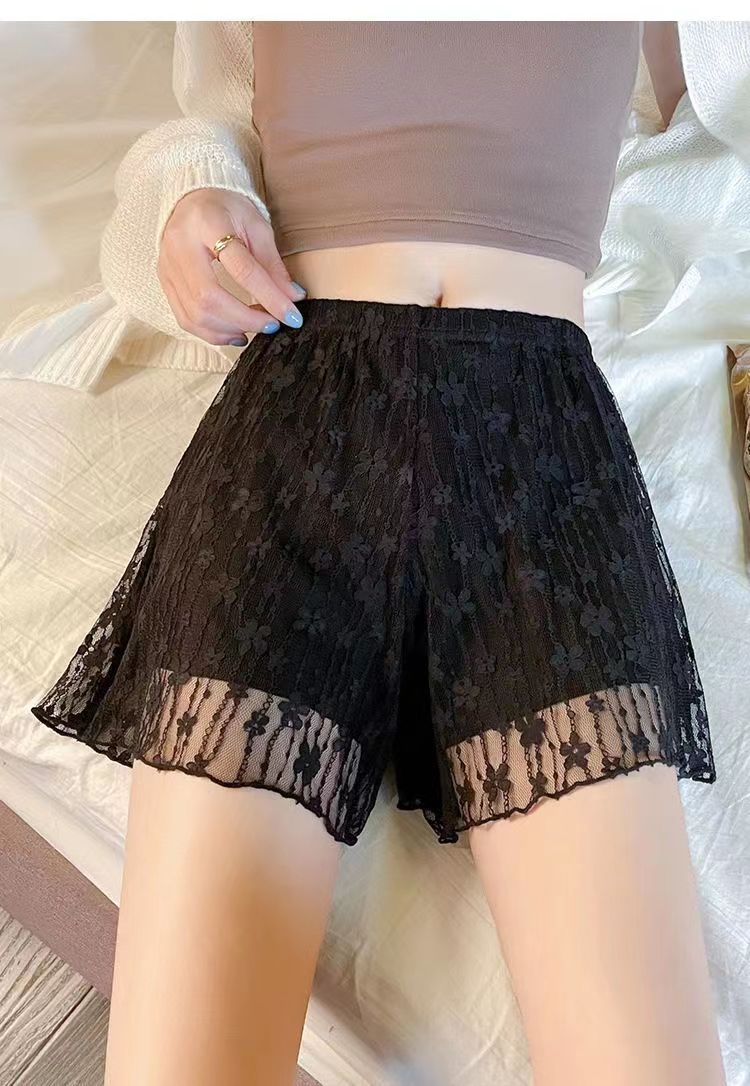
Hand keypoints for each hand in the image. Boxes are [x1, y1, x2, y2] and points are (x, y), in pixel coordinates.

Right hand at [157, 188, 306, 345]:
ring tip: (255, 328)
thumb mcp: (257, 228)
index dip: (269, 297)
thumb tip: (292, 299)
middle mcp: (180, 246)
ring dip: (230, 330)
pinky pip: (186, 319)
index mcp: (208, 223)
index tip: (291, 317)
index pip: (242, 269)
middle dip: (246, 319)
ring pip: (195, 315)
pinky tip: (235, 332)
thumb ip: (273, 265)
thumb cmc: (227, 210)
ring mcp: (168, 266)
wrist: (192, 200)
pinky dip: (213, 333)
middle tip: (272, 325)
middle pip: (210, 298)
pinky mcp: (165, 282)